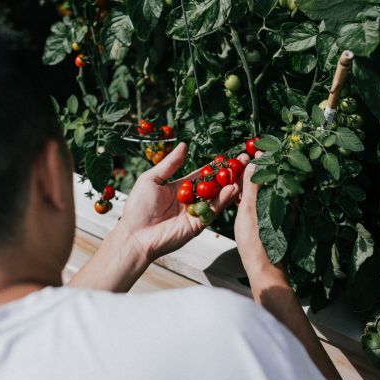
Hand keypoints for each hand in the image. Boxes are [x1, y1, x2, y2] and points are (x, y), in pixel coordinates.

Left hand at [119, 143, 249, 260]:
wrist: (135, 235)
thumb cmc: (138, 206)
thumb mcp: (152, 179)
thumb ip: (170, 164)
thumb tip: (184, 145)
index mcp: (180, 187)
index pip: (202, 174)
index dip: (215, 166)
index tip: (229, 156)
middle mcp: (191, 199)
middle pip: (214, 184)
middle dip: (229, 174)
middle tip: (244, 161)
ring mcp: (196, 212)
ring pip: (217, 196)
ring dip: (231, 184)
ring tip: (243, 173)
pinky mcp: (199, 224)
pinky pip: (213, 210)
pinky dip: (223, 199)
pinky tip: (232, 188)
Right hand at [234, 152, 285, 280]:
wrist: (263, 269)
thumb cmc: (256, 241)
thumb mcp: (250, 209)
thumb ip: (252, 185)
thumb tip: (254, 161)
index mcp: (282, 197)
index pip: (276, 169)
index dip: (266, 157)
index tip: (255, 147)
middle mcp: (284, 202)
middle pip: (272, 178)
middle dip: (259, 167)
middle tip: (244, 158)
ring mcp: (279, 212)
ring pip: (267, 190)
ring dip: (254, 181)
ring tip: (239, 174)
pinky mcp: (273, 220)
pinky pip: (263, 201)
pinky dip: (254, 195)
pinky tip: (242, 195)